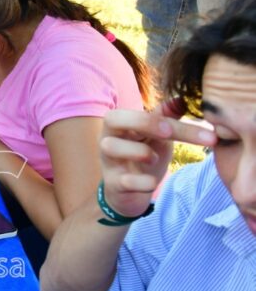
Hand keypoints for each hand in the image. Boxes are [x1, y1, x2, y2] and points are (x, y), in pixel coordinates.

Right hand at [97, 108, 214, 217]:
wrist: (130, 191)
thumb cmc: (144, 157)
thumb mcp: (159, 136)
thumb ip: (168, 118)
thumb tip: (183, 98)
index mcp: (120, 123)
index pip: (135, 112)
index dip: (156, 117)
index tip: (181, 128)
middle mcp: (107, 137)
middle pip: (112, 118)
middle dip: (144, 123)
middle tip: (168, 133)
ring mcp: (107, 161)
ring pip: (111, 147)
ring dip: (140, 152)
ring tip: (154, 159)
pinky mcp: (112, 184)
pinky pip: (124, 180)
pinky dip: (144, 182)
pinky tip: (151, 182)